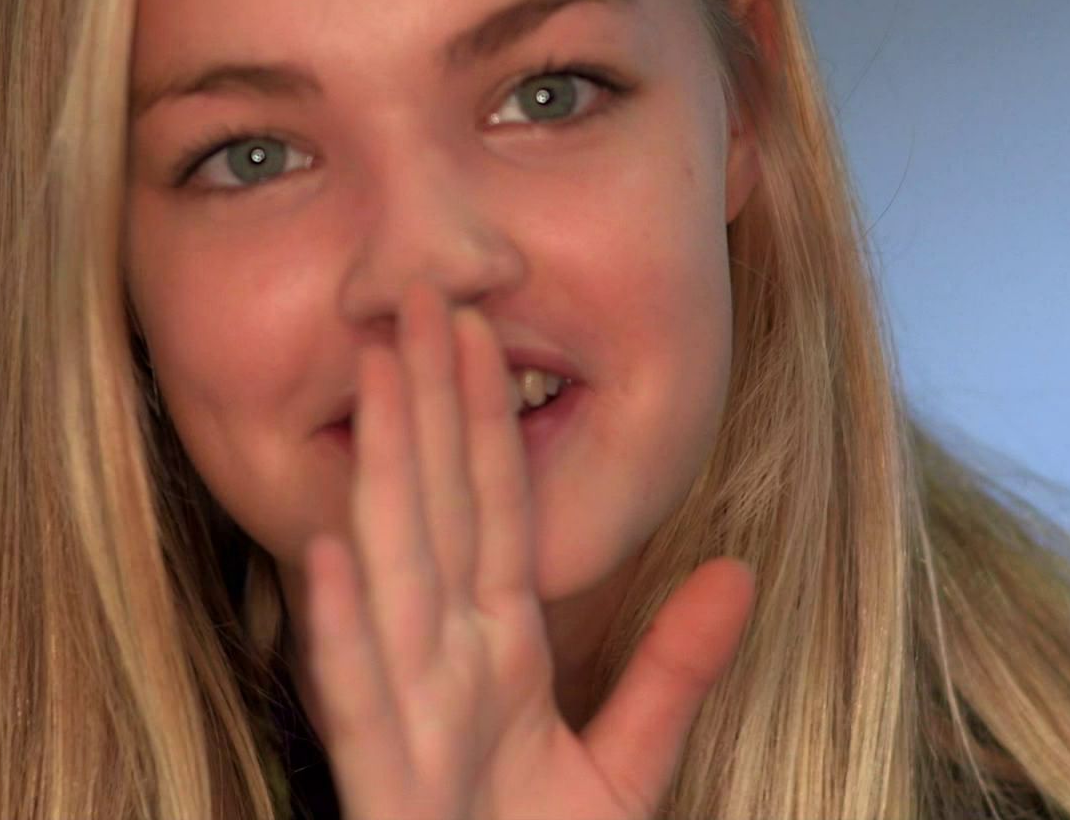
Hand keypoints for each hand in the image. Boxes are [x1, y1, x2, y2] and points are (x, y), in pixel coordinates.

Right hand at [298, 280, 756, 819]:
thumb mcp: (628, 769)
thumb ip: (677, 672)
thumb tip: (739, 573)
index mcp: (498, 655)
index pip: (495, 511)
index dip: (488, 417)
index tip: (479, 324)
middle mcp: (446, 666)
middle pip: (438, 514)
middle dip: (428, 406)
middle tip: (420, 298)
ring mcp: (412, 717)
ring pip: (393, 576)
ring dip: (384, 475)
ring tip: (378, 376)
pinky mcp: (388, 783)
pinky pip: (361, 698)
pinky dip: (342, 626)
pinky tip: (330, 550)